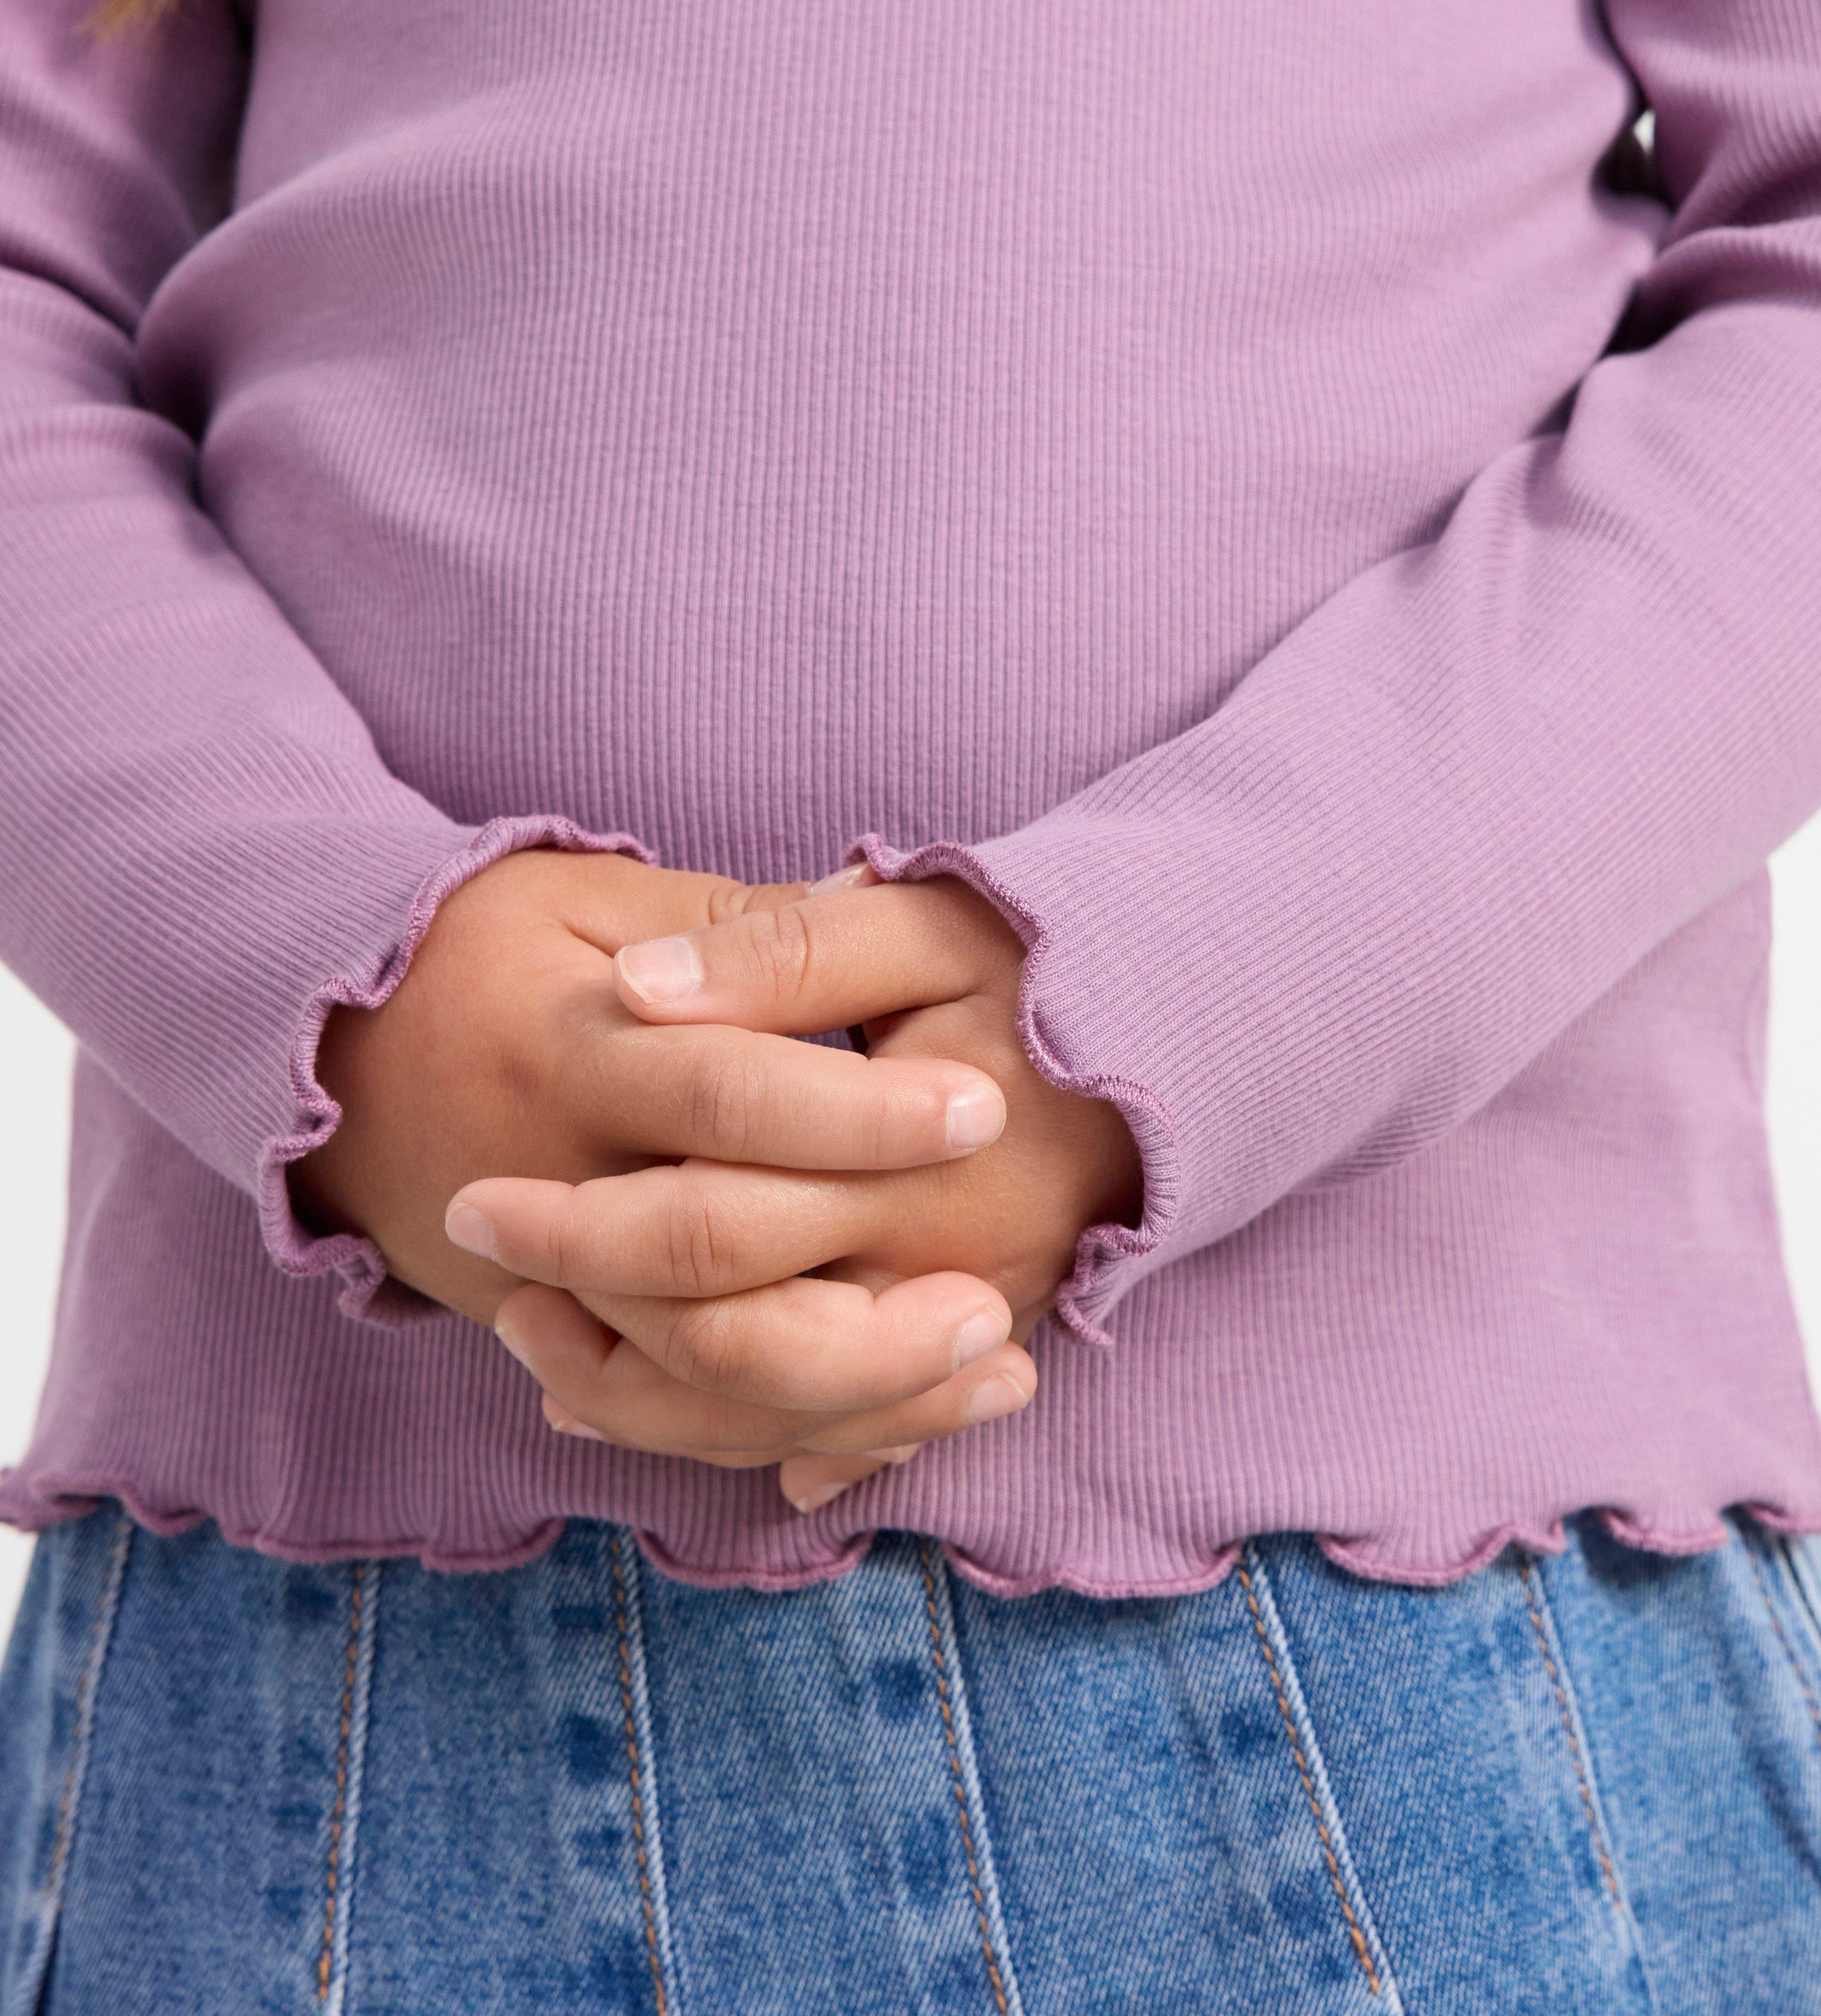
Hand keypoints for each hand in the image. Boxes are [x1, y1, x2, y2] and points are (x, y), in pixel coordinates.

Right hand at [303, 850, 1023, 1441]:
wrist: (318, 1043)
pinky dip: (783, 1433)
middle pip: (715, 1288)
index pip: (728, 1096)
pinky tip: (898, 1423)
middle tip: (995, 1301)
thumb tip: (864, 900)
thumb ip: (723, 921)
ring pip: (704, 1383)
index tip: (981, 1107)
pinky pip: (671, 1416)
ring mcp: (540, 1284)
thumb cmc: (477, 944)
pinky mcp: (552, 1332)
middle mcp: (554, 1188)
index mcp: (571, 1053)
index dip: (857, 1112)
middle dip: (866, 1312)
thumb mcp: (583, 893)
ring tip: (994, 1374)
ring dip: (855, 1395)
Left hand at [448, 868, 1142, 1511]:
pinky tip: (645, 1408)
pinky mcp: (976, 1352)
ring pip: (775, 1418)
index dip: (578, 1215)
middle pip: (729, 1337)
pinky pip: (845, 1440)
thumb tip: (638, 989)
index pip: (712, 1215)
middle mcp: (946, 1269)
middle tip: (481, 1265)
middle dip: (587, 1316)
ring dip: (641, 1396)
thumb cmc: (1046, 962)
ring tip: (535, 1339)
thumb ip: (783, 951)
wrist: (1192, 1037)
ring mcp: (968, 1326)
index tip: (473, 1191)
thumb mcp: (927, 922)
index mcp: (918, 1159)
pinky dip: (738, 1439)